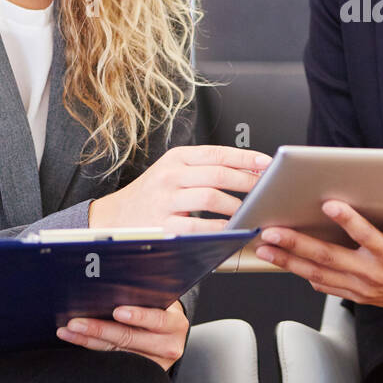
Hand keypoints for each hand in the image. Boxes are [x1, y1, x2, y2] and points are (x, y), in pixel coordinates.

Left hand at [55, 298, 190, 372]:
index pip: (156, 319)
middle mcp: (167, 347)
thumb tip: (119, 284)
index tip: (117, 311)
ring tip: (69, 330)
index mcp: (175, 325)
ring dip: (88, 339)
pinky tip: (76, 340)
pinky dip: (92, 348)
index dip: (138, 316)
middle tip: (77, 322)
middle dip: (100, 328)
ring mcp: (152, 363)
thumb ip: (148, 297)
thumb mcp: (164, 302)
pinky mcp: (138, 372)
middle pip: (129, 338)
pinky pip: (111, 359)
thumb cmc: (163, 312)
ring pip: (116, 351)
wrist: (171, 336)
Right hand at [89, 144, 271, 233]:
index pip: (217, 153)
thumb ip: (205, 168)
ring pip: (211, 198)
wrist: (116, 217)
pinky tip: (232, 229)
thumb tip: (248, 169)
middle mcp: (170, 175)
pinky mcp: (163, 224)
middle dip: (248, 182)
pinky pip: (199, 226)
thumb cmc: (154, 194)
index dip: (245, 158)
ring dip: (237, 205)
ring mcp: (165, 199)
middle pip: (218, 174)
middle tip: (266, 190)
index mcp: (176, 157)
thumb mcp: (174, 171)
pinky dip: (220, 228)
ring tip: (252, 211)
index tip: (266, 163)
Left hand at [255, 199, 382, 317]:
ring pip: (319, 274)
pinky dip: (305, 276)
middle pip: (329, 257)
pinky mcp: (359, 296)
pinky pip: (326, 287)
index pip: (365, 236)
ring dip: (290, 262)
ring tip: (265, 250)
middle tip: (272, 232)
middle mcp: (373, 273)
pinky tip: (288, 266)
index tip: (328, 204)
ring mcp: (363, 288)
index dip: (347, 220)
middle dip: (297, 244)